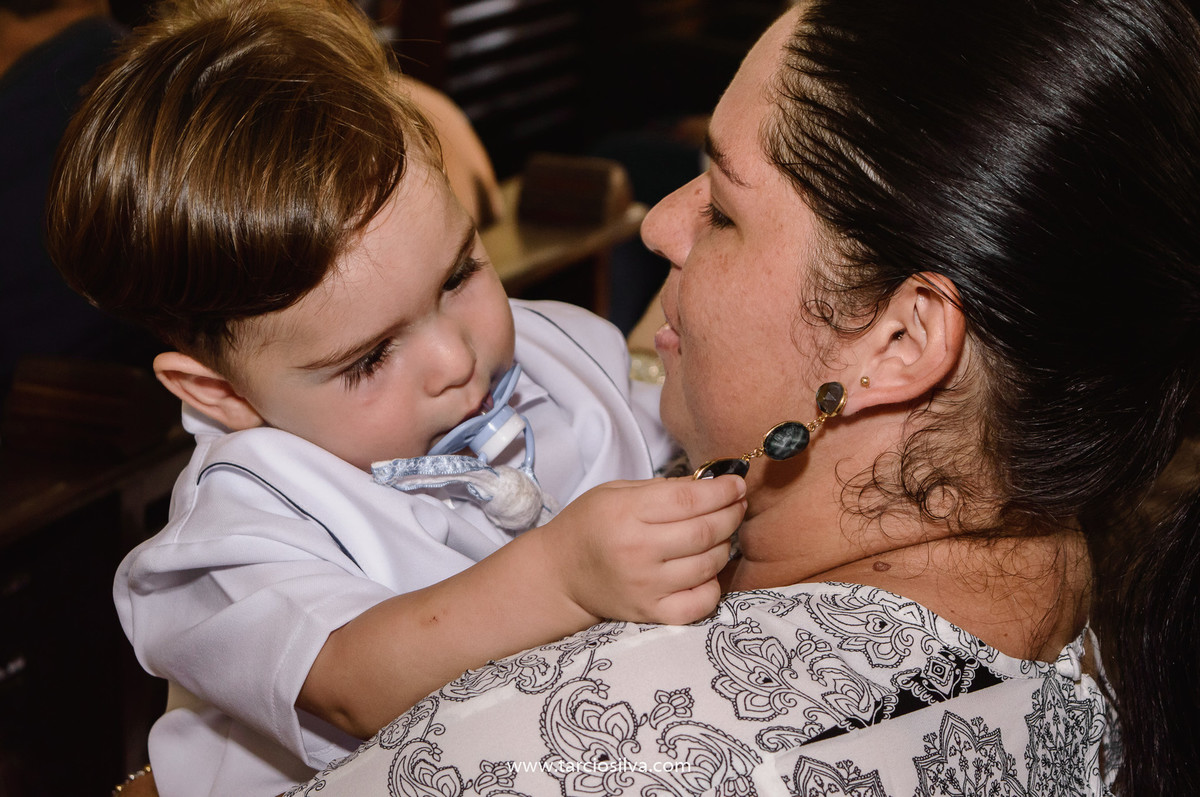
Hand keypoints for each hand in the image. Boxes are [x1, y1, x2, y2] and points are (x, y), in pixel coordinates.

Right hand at [536, 475, 745, 624]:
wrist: (561, 574)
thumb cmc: (590, 526)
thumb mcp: (616, 492)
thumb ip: (663, 489)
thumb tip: (711, 485)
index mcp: (626, 514)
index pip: (689, 500)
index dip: (721, 490)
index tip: (736, 484)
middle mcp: (637, 552)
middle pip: (705, 532)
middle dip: (731, 514)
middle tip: (737, 505)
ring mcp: (646, 586)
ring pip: (708, 564)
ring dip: (725, 545)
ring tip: (721, 534)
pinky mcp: (651, 613)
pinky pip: (700, 603)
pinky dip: (713, 586)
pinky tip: (707, 570)